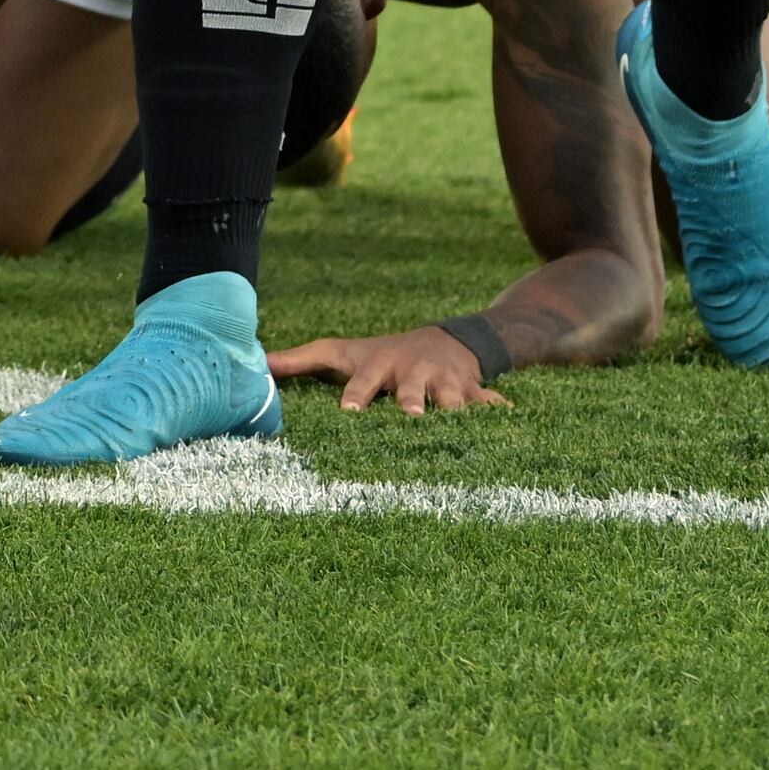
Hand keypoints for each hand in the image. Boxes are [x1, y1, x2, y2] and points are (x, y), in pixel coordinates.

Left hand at [270, 328, 511, 414]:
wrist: (442, 341)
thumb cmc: (380, 355)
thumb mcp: (343, 353)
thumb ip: (300, 361)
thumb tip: (257, 365)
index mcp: (379, 367)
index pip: (363, 382)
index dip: (356, 396)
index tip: (349, 413)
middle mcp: (413, 374)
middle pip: (412, 392)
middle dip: (412, 403)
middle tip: (411, 417)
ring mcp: (446, 383)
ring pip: (454, 400)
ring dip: (457, 412)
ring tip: (460, 428)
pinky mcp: (475, 392)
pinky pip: (491, 403)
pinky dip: (500, 412)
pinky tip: (512, 421)